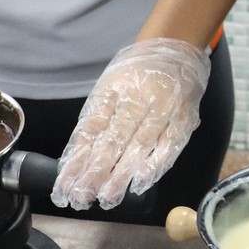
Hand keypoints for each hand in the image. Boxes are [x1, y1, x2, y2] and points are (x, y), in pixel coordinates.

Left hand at [51, 38, 210, 210]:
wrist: (175, 50)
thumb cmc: (136, 75)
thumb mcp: (109, 88)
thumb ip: (96, 120)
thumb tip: (77, 159)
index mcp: (111, 91)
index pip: (90, 130)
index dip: (76, 160)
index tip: (64, 186)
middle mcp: (136, 99)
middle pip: (113, 140)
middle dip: (96, 172)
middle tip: (82, 197)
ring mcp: (162, 108)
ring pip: (139, 145)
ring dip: (122, 174)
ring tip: (107, 198)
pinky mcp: (184, 118)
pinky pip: (170, 144)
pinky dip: (156, 164)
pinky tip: (141, 183)